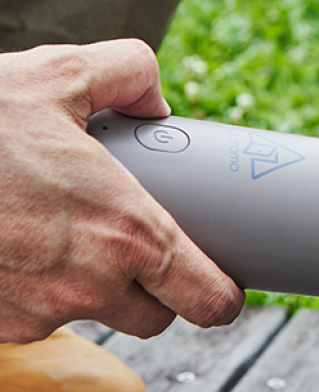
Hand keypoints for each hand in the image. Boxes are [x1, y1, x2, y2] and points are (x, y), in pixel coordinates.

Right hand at [0, 40, 243, 341]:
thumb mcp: (59, 72)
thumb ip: (128, 73)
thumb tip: (156, 103)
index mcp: (128, 229)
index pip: (207, 299)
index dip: (223, 298)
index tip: (225, 290)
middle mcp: (90, 283)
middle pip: (158, 319)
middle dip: (158, 292)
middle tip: (141, 249)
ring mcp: (38, 312)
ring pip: (95, 319)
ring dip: (95, 291)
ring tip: (66, 235)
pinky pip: (38, 319)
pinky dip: (39, 292)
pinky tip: (20, 246)